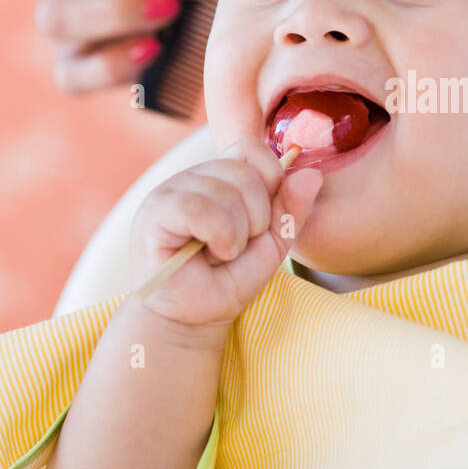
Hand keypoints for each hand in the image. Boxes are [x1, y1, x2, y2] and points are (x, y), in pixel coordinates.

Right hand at [130, 136, 322, 330]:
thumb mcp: (272, 243)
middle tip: (238, 245)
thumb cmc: (227, 279)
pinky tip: (212, 253)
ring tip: (222, 253)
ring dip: (238, 233)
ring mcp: (169, 191)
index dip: (270, 181)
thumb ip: (291, 208)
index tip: (262, 221)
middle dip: (257, 217)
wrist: (194, 318)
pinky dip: (219, 236)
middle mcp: (192, 177)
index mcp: (218, 176)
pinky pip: (198, 207)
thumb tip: (313, 173)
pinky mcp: (154, 213)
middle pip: (244, 171)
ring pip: (224, 190)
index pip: (253, 149)